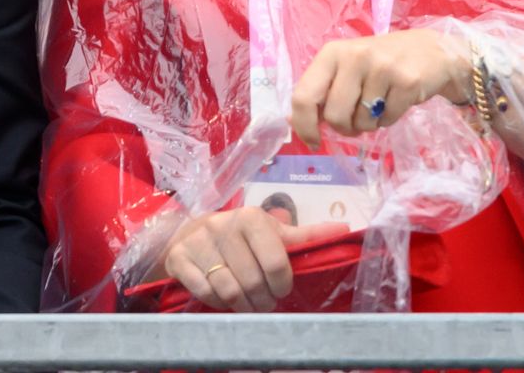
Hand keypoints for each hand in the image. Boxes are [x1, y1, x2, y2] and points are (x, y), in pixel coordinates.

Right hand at [160, 208, 338, 311]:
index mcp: (251, 217)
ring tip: (247, 304)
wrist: (190, 234)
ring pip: (227, 290)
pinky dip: (216, 302)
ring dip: (241, 305)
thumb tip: (345, 231)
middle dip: (263, 300)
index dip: (282, 284)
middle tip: (265, 302)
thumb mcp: (271, 233)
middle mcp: (222, 225)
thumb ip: (306, 237)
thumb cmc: (241, 238)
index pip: (277, 262)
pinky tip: (222, 298)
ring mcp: (198, 241)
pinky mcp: (178, 258)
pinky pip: (203, 291)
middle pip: (252, 281)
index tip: (282, 289)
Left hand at [290, 29, 469, 147]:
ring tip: (379, 104)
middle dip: (344, 128)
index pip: (304, 95)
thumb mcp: (346, 68)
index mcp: (332, 53)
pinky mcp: (407, 82)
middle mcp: (355, 56)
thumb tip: (292, 122)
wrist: (432, 52)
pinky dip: (389, 120)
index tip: (313, 141)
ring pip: (362, 122)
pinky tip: (396, 100)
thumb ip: (321, 91)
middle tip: (356, 121)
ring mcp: (382, 67)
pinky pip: (387, 120)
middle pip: (334, 116)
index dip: (304, 125)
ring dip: (369, 124)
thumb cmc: (380, 63)